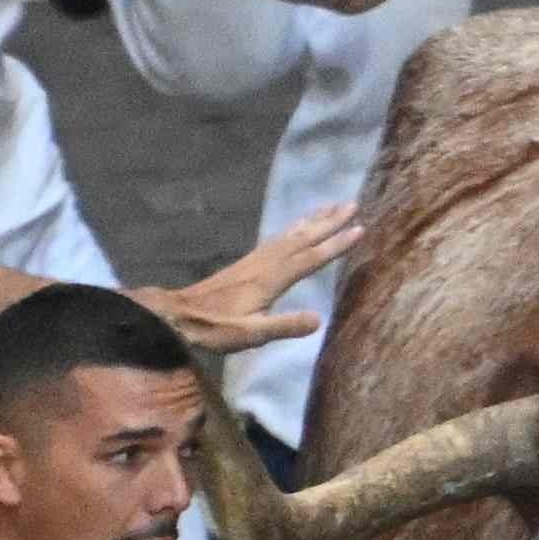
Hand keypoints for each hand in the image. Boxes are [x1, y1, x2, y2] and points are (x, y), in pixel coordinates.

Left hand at [138, 206, 359, 353]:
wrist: (178, 316)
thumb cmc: (215, 329)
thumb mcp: (251, 334)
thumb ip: (284, 326)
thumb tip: (319, 320)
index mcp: (270, 279)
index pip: (310, 258)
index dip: (336, 244)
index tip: (360, 229)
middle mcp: (266, 263)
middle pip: (302, 238)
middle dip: (329, 222)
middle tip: (353, 205)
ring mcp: (255, 260)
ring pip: (290, 235)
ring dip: (313, 220)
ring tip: (332, 207)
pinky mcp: (248, 263)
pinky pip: (278, 239)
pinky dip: (293, 228)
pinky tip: (297, 227)